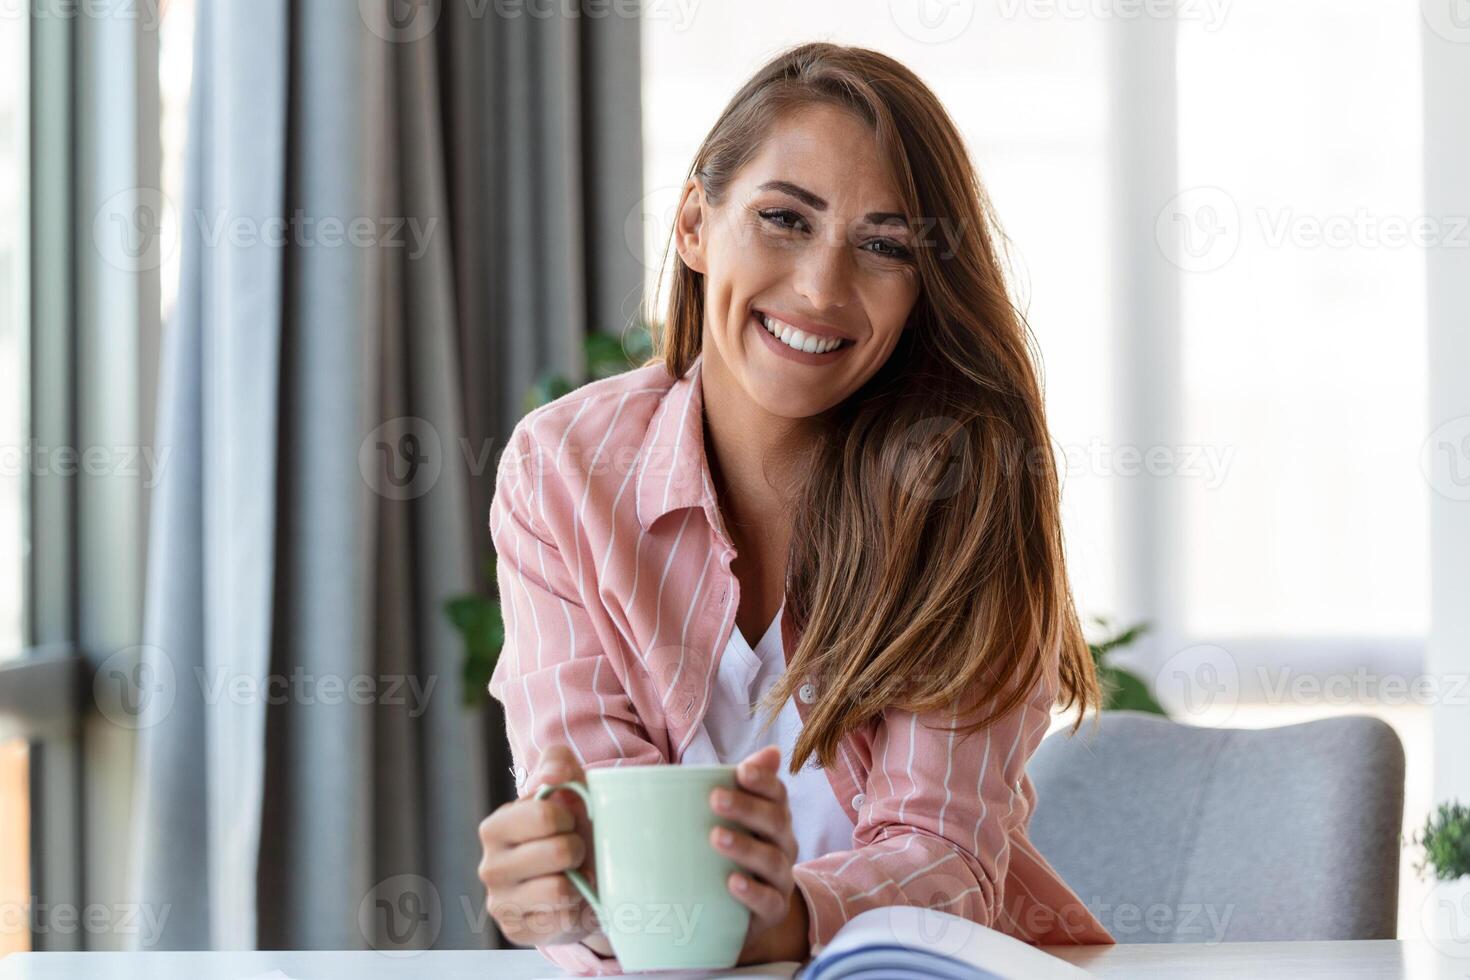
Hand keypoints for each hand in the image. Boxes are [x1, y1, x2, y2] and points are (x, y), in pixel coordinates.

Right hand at [478, 745, 601, 948]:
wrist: (579, 879)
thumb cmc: (570, 828)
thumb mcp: (566, 786)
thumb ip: (557, 764)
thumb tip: (554, 777)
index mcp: (495, 827)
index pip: (545, 814)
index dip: (570, 816)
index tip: (569, 821)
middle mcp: (490, 867)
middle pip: (558, 852)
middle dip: (578, 848)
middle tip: (574, 851)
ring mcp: (501, 904)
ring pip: (560, 889)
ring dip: (580, 881)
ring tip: (574, 876)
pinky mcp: (518, 932)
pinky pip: (562, 920)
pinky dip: (577, 909)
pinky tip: (572, 902)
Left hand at [709, 745, 811, 963]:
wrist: (744, 912)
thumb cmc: (733, 853)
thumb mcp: (732, 819)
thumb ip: (741, 787)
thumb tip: (771, 751)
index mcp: (774, 817)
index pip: (777, 794)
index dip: (763, 780)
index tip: (740, 770)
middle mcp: (783, 844)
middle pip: (775, 822)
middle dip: (747, 808)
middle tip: (715, 798)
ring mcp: (780, 878)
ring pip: (772, 860)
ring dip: (745, 847)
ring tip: (716, 838)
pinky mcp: (772, 910)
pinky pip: (769, 901)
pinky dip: (752, 892)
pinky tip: (732, 882)